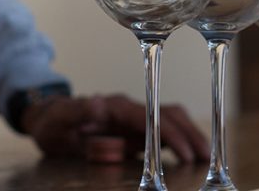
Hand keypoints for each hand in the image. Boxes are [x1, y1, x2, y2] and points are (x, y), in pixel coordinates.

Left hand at [21, 94, 208, 163]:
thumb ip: (77, 111)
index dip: (168, 133)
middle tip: (208, 157)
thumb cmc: (54, 121)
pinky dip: (182, 139)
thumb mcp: (58, 119)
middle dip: (189, 134)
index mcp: (114, 106)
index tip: (185, 151)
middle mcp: (128, 108)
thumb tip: (98, 102)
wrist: (50, 118)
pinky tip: (193, 155)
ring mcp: (133, 118)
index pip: (148, 116)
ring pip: (170, 119)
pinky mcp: (135, 128)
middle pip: (167, 114)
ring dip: (190, 135)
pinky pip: (164, 130)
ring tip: (208, 157)